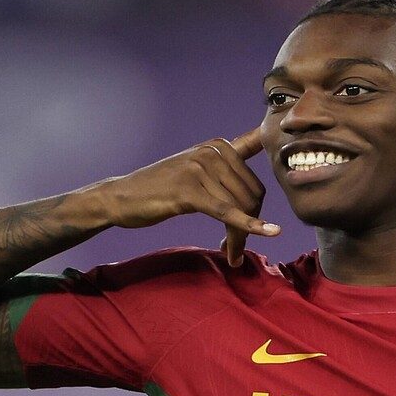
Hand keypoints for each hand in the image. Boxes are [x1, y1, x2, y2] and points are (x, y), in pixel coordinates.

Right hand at [95, 128, 278, 264]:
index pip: (255, 178)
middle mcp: (213, 151)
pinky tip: (269, 232)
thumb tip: (259, 159)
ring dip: (239, 237)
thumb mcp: (197, 169)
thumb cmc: (162, 188)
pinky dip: (247, 226)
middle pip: (252, 196)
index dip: (260, 207)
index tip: (273, 223)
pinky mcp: (189, 190)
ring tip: (228, 250)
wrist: (122, 196)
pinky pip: (227, 211)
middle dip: (249, 226)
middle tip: (233, 247)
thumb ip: (227, 166)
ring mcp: (200, 168)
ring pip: (240, 208)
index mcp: (219, 145)